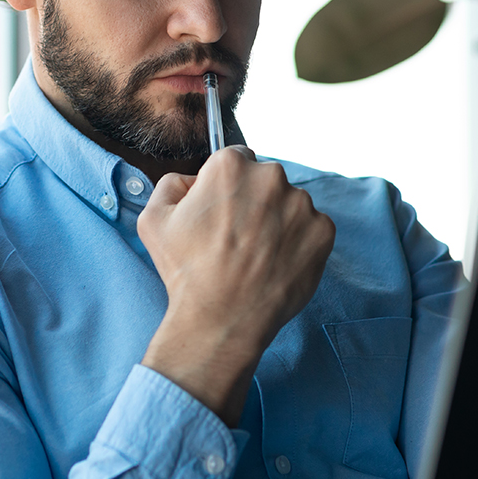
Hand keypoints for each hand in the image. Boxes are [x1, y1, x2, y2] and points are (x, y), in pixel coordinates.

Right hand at [138, 147, 334, 425]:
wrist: (222, 319)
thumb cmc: (186, 271)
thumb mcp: (154, 219)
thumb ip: (172, 184)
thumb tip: (193, 180)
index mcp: (230, 165)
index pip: (236, 159)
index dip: (227, 186)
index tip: (224, 211)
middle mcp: (271, 177)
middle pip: (266, 180)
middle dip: (255, 201)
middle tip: (239, 237)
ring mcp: (301, 204)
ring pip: (291, 204)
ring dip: (279, 221)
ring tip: (257, 255)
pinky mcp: (322, 231)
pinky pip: (312, 228)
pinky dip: (299, 243)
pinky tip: (277, 263)